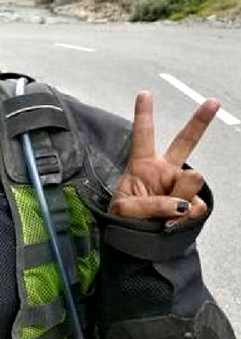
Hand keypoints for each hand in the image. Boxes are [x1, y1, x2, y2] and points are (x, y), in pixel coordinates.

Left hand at [111, 91, 218, 226]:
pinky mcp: (194, 205)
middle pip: (185, 142)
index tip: (145, 93)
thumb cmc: (126, 222)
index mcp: (142, 166)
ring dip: (176, 197)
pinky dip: (182, 217)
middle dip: (200, 121)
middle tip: (214, 102)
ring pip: (191, 179)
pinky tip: (171, 222)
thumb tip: (181, 205)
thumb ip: (149, 204)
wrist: (139, 245)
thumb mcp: (124, 210)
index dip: (143, 115)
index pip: (143, 137)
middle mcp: (165, 171)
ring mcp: (182, 187)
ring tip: (161, 213)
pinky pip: (195, 206)